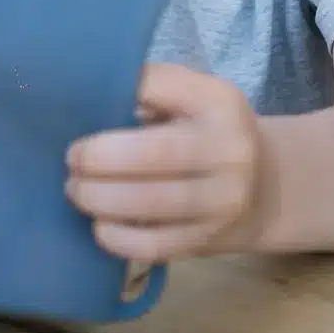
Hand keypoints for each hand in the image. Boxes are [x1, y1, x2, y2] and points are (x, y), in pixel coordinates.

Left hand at [65, 63, 262, 260]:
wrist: (262, 186)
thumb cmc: (204, 131)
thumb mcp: (191, 96)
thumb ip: (150, 88)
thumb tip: (87, 94)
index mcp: (218, 102)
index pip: (160, 87)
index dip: (118, 95)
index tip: (83, 105)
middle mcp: (229, 150)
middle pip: (153, 154)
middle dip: (100, 159)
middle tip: (72, 161)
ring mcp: (223, 200)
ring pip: (151, 203)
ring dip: (100, 198)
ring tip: (76, 190)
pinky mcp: (209, 239)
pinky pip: (155, 245)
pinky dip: (118, 238)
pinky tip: (99, 226)